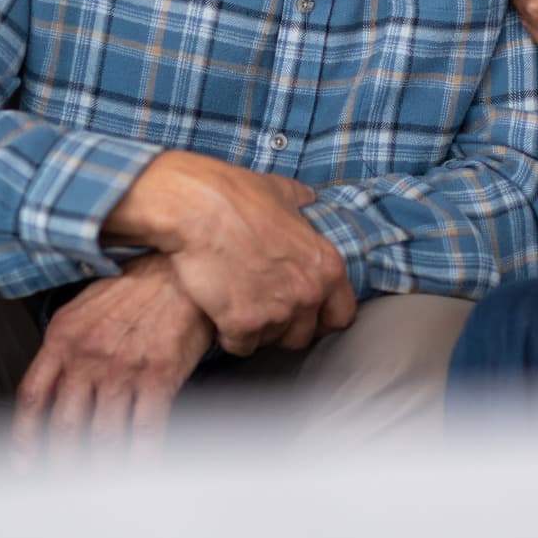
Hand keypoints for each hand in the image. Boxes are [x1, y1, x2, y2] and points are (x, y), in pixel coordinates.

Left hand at [11, 254, 211, 465]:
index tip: (24, 464)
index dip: (24, 438)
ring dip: (102, 467)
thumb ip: (64, 348)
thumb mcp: (84, 308)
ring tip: (102, 483)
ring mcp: (123, 367)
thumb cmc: (134, 288)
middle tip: (65, 481)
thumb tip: (52, 388)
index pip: (33, 397)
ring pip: (103, 436)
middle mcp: (88, 356)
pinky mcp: (158, 374)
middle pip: (65, 427)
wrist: (179, 268)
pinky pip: (146, 429)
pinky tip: (140, 468)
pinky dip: (142, 457)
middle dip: (63, 463)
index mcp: (63, 338)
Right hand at [102, 151, 356, 354]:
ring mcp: (277, 311)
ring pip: (271, 341)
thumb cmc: (236, 196)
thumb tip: (308, 199)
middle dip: (284, 326)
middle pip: (303, 336)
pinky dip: (229, 334)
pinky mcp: (243, 324)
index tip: (305, 313)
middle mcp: (308, 292)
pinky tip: (220, 311)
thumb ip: (300, 202)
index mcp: (327, 264)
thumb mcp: (280, 191)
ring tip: (238, 302)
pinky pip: (241, 345)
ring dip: (256, 329)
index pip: (341, 315)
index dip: (321, 316)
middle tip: (262, 307)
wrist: (196, 208)